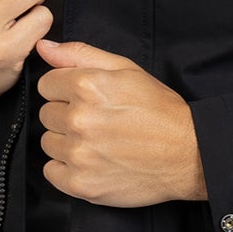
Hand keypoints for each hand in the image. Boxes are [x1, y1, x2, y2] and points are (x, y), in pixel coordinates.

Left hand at [36, 40, 207, 207]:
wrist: (188, 155)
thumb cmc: (160, 111)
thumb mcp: (126, 69)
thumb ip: (81, 54)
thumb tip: (44, 47)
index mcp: (87, 86)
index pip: (46, 85)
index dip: (66, 90)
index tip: (87, 100)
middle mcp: (79, 120)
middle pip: (46, 114)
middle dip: (67, 116)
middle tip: (98, 122)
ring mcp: (79, 155)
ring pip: (48, 143)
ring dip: (67, 143)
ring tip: (97, 143)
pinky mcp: (81, 184)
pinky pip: (51, 172)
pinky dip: (67, 169)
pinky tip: (92, 162)